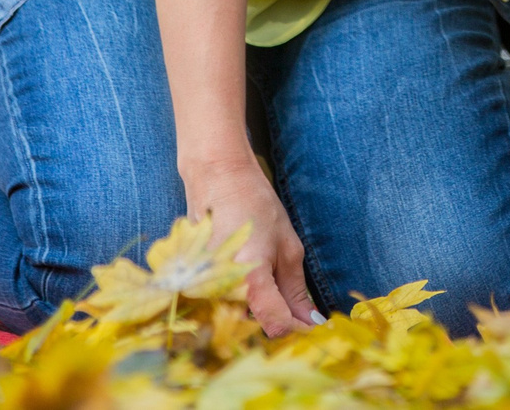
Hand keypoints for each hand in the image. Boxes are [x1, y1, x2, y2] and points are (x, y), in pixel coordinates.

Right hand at [184, 152, 320, 335]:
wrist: (216, 180)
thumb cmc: (255, 206)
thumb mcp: (288, 247)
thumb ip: (296, 291)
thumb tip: (310, 322)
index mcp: (251, 279)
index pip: (278, 326)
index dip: (300, 330)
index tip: (315, 327)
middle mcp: (223, 290)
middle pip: (259, 326)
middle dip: (282, 319)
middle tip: (296, 303)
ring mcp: (204, 289)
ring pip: (242, 317)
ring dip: (262, 308)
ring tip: (266, 275)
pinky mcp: (195, 285)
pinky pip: (226, 303)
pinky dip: (243, 298)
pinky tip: (249, 274)